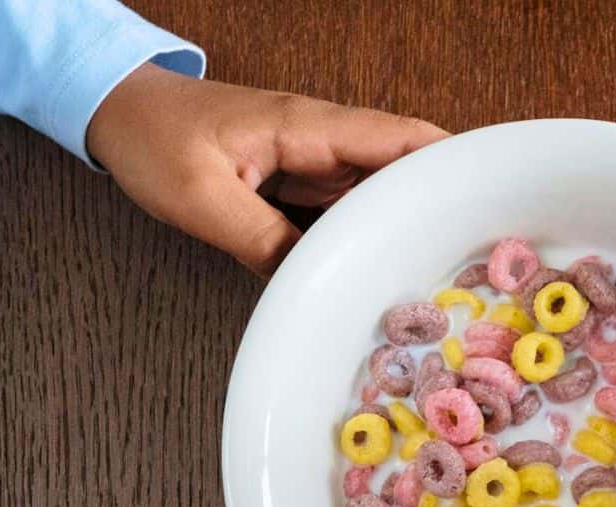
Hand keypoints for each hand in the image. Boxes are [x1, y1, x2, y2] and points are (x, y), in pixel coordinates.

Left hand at [87, 63, 447, 277]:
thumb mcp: (201, 199)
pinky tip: (383, 266)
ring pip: (384, 191)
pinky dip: (373, 232)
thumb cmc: (154, 139)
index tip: (497, 198)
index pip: (404, 140)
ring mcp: (317, 160)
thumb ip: (262, 241)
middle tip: (481, 254)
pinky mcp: (305, 182)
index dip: (455, 165)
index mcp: (311, 128)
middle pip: (408, 168)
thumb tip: (313, 284)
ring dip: (412, 223)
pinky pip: (353, 207)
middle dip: (447, 203)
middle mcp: (326, 140)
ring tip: (444, 269)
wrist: (119, 113)